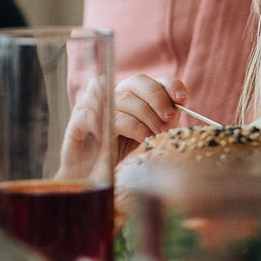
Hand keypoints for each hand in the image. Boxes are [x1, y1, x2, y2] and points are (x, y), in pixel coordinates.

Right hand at [57, 73, 187, 179]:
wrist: (98, 181)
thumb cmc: (127, 158)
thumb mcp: (154, 137)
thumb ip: (166, 117)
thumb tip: (181, 100)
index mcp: (133, 95)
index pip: (153, 79)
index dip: (169, 85)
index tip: (182, 98)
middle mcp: (114, 95)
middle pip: (137, 82)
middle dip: (157, 102)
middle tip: (166, 125)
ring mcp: (94, 105)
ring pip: (120, 100)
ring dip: (140, 119)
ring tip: (149, 138)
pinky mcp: (78, 120)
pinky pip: (97, 113)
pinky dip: (118, 127)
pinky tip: (128, 141)